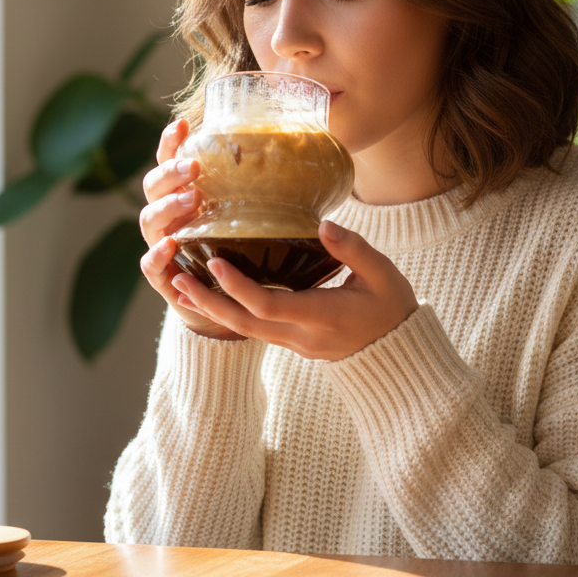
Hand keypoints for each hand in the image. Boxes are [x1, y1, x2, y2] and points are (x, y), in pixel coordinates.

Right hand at [139, 119, 245, 340]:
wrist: (222, 299)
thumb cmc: (237, 249)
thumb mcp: (249, 217)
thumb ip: (264, 193)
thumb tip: (307, 164)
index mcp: (182, 194)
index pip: (169, 161)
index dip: (171, 141)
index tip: (184, 124)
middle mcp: (167, 216)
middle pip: (154, 185)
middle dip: (171, 173)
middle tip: (194, 167)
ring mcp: (160, 244)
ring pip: (149, 220)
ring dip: (167, 207)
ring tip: (192, 199)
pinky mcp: (161, 277)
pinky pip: (150, 265)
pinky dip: (156, 255)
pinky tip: (169, 246)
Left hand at [171, 220, 418, 359]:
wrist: (399, 353)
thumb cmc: (392, 307)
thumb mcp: (382, 273)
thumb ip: (353, 248)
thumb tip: (323, 223)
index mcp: (321, 317)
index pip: (268, 305)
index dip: (238, 286)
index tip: (214, 262)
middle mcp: (302, 336)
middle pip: (244, 324)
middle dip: (209, 302)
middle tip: (178, 279)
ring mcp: (296, 345)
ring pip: (245, 330)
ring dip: (212, 309)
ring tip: (182, 286)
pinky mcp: (295, 344)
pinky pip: (255, 330)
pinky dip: (230, 314)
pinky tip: (213, 296)